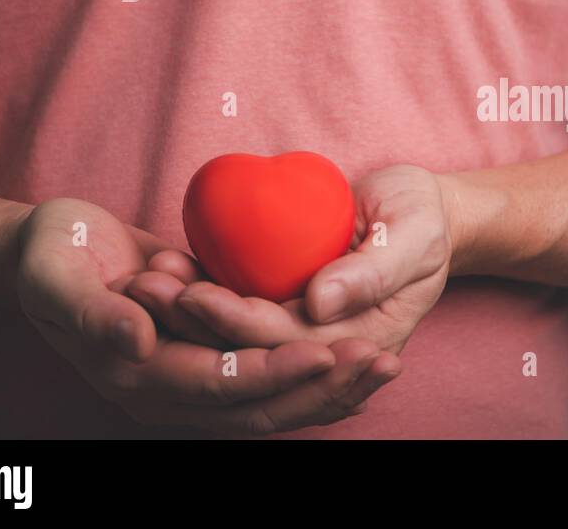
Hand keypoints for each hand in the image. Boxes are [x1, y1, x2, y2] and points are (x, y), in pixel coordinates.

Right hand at [14, 197, 399, 434]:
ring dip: (330, 389)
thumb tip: (137, 342)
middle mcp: (166, 395)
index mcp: (134, 378)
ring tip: (386, 363)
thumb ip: (92, 311)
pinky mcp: (208, 363)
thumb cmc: (50, 250)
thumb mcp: (54, 272)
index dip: (273, 372)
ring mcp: (189, 384)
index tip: (324, 353)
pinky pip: (269, 382)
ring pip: (271, 403)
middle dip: (322, 389)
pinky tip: (359, 362)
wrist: (51, 247)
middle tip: (381, 359)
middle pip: (257, 408)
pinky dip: (314, 377)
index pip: (218, 385)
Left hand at [128, 165, 452, 354]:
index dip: (238, 322)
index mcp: (364, 342)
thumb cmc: (421, 219)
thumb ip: (373, 272)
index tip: (194, 293)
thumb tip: (320, 304)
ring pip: (236, 339)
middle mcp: (328, 351)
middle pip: (251, 349)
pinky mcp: (284, 315)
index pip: (289, 341)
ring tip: (146, 280)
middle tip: (148, 288)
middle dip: (194, 323)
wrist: (420, 215)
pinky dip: (198, 297)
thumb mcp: (412, 235)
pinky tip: (164, 270)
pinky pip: (236, 315)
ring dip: (185, 316)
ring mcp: (304, 337)